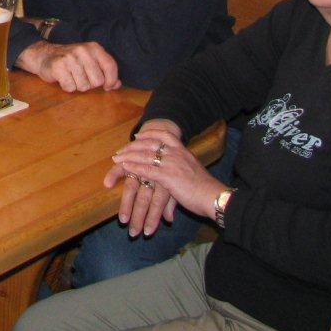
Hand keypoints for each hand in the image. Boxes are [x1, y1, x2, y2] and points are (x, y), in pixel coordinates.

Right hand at [15, 40, 120, 91]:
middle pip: (98, 81)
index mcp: (94, 48)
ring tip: (71, 76)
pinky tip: (63, 78)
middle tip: (81, 77)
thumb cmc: (71, 61)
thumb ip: (105, 71)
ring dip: (77, 86)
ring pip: (84, 87)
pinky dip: (67, 87)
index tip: (107, 86)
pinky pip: (70, 87)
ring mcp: (70, 58)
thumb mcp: (90, 61)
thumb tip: (117, 84)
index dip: (111, 80)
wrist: (44, 55)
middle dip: (90, 84)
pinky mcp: (59, 67)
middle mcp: (83, 51)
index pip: (111, 66)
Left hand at [103, 121, 221, 237]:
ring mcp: (172, 163)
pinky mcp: (168, 176)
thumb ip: (184, 168)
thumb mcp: (195, 172)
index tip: (136, 136)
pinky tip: (125, 168)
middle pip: (149, 144)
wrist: (214, 197)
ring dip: (128, 157)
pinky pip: (146, 169)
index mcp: (183, 151)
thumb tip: (179, 173)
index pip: (163, 135)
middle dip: (132, 147)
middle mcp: (176, 153)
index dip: (148, 134)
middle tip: (120, 151)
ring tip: (117, 159)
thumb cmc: (206, 189)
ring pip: (145, 155)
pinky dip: (134, 168)